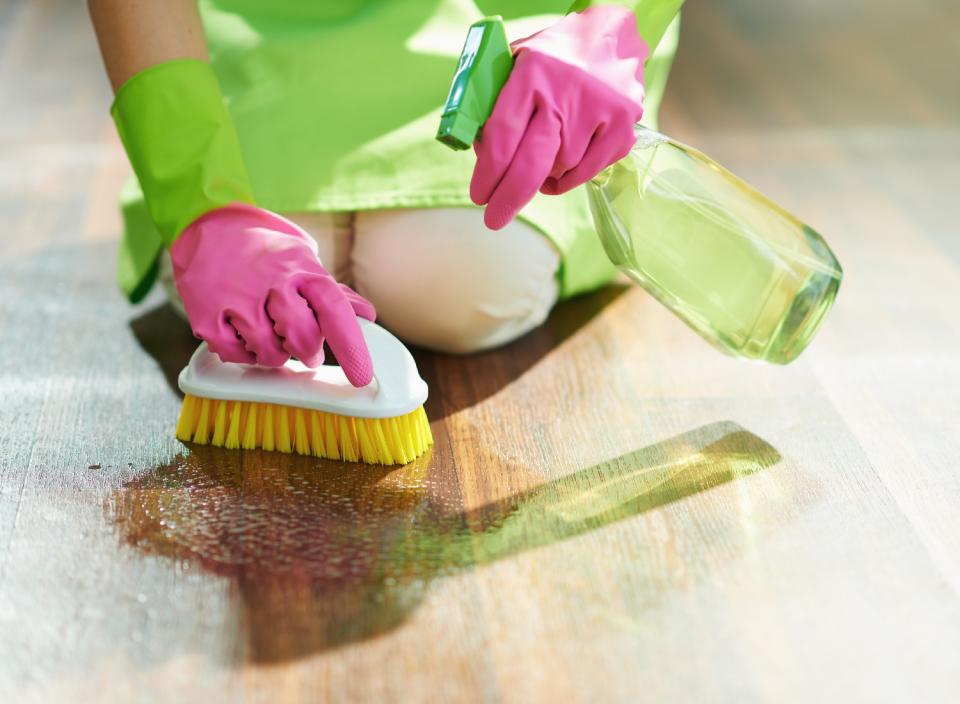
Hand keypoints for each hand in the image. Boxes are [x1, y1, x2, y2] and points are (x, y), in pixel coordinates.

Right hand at [170, 203, 375, 386]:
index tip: (360, 374)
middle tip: (305, 348)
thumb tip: (366, 314)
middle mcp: (271, 281)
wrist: (210, 228)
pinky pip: (236, 355)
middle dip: (308, 351)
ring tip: (271, 333)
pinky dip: (244, 354)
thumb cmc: (266, 252)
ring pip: (270, 352)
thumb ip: (333, 292)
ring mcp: (236, 298)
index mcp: (302, 268)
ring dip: (275, 353)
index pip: (334, 309)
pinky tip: (245, 334)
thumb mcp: (304, 261)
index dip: (350, 345)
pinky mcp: (207, 315)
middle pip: (302, 337)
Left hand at [470, 6, 647, 229]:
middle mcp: (567, 91)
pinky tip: (559, 171)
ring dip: (543, 177)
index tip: (479, 195)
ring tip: (539, 162)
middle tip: (494, 219)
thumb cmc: (553, 58)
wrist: (613, 37)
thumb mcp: (517, 62)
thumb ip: (494, 99)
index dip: (489, 171)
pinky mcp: (623, 128)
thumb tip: (477, 151)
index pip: (504, 133)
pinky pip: (586, 173)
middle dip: (509, 197)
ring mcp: (600, 111)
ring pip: (558, 171)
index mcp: (533, 72)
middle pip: (532, 162)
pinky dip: (568, 179)